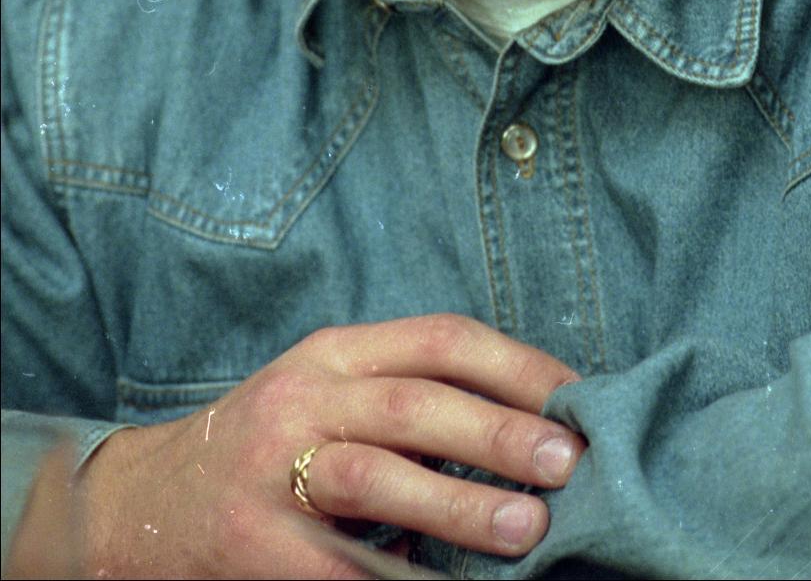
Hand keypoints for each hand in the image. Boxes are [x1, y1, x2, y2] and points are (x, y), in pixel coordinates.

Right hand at [77, 314, 584, 577]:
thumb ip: (406, 397)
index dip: (516, 364)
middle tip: (569, 461)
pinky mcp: (256, 546)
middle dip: (499, 432)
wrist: (146, 504)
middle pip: (414, 402)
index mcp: (334, 352)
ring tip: (527, 527)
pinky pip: (343, 566)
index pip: (440, 338)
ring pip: (375, 476)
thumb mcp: (328, 393)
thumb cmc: (268, 446)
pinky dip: (403, 578)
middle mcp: (303, 398)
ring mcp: (274, 473)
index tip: (579, 398)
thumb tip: (531, 425)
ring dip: (458, 503)